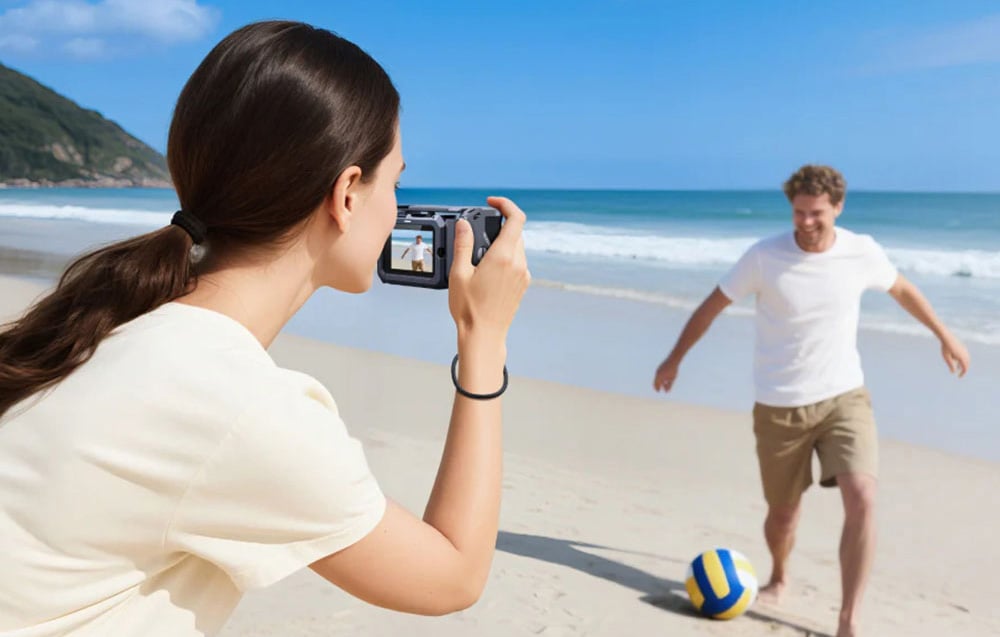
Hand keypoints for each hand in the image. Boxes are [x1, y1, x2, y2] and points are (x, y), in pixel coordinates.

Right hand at [448, 196, 529, 339]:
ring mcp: (523, 275)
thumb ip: (463, 245)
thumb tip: (463, 224)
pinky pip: (518, 262)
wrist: (484, 335)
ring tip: (481, 258)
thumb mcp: (459, 273)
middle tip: (478, 236)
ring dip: (502, 243)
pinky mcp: (523, 285)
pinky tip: (488, 272)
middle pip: (516, 232)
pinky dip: (506, 258)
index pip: (516, 218)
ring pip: (517, 247)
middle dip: (499, 227)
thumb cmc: (470, 309)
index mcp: (503, 257)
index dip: (506, 204)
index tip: (492, 203)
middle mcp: (518, 263)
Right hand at [653, 356, 679, 392]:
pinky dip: (660, 378)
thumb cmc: (673, 370)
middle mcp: (657, 373)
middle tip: (659, 390)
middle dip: (657, 386)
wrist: (673, 360)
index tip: (658, 391)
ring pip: (657, 377)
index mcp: (659, 376)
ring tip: (664, 384)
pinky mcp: (660, 367)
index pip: (656, 384)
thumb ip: (669, 385)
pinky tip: (665, 379)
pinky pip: (658, 374)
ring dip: (659, 382)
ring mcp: (658, 370)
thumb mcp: (672, 378)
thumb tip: (666, 391)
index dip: (657, 388)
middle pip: (655, 381)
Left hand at [940, 332, 969, 376]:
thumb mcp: (946, 357)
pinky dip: (963, 360)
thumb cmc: (945, 348)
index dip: (962, 373)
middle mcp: (965, 354)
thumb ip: (950, 365)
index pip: (965, 368)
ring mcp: (965, 350)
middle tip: (960, 374)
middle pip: (967, 364)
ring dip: (963, 364)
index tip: (959, 377)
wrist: (946, 337)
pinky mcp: (963, 347)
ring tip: (958, 368)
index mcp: (962, 358)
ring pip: (966, 360)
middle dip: (964, 369)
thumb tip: (953, 372)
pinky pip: (965, 355)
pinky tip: (957, 360)